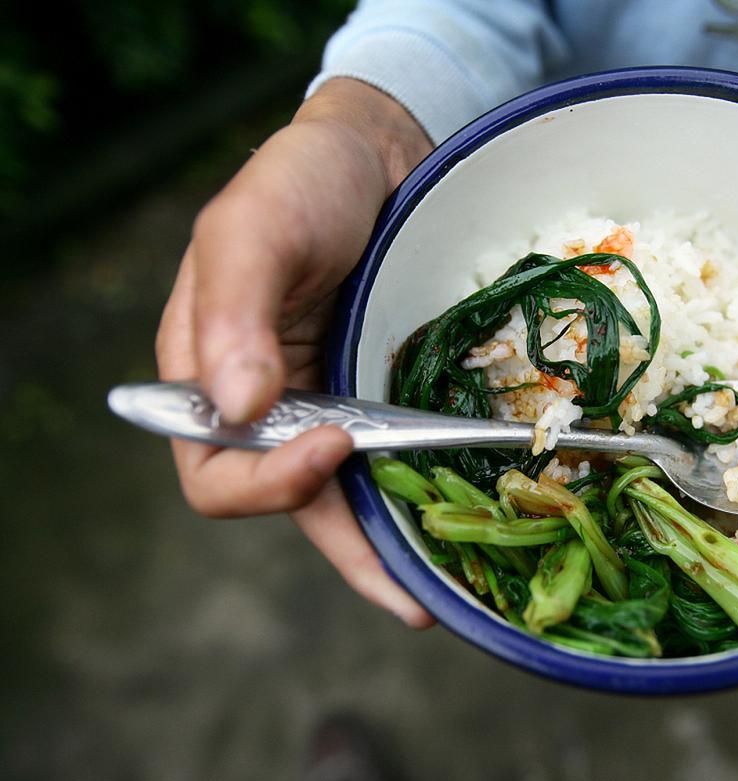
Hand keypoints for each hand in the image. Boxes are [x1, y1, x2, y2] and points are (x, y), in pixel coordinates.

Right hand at [156, 79, 434, 625]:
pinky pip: (391, 460)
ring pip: (345, 498)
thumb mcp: (254, 228)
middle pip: (288, 503)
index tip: (333, 442)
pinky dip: (415, 498)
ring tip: (443, 593)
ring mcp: (325, 402)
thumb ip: (235, 312)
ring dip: (389, 548)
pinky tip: (454, 526)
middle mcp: (264, 403)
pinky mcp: (379, 393)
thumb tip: (238, 405)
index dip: (268, 478)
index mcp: (205, 374)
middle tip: (416, 586)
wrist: (375, 152)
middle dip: (349, 548)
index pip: (214, 468)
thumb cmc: (299, 180)